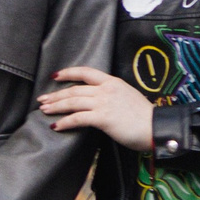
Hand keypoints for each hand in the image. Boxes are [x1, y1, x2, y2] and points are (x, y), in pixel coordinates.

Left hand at [38, 65, 156, 151]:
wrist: (157, 127)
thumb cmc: (144, 117)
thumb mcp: (127, 97)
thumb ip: (112, 96)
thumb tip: (98, 102)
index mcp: (113, 82)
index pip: (86, 72)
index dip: (68, 73)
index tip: (55, 76)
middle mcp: (106, 90)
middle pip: (74, 90)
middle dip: (55, 95)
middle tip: (42, 100)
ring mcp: (104, 103)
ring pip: (72, 102)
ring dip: (56, 106)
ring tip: (44, 110)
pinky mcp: (103, 118)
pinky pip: (78, 118)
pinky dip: (64, 122)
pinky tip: (56, 126)